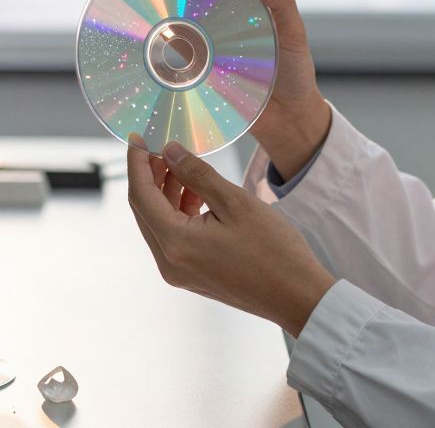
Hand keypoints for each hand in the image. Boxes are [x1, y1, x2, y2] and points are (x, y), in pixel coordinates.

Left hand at [127, 134, 336, 336]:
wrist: (297, 296)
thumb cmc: (274, 251)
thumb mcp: (235, 202)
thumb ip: (197, 174)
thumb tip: (170, 151)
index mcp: (175, 244)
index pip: (140, 195)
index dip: (136, 162)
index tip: (138, 137)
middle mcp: (169, 262)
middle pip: (145, 210)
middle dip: (150, 175)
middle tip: (162, 146)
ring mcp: (179, 272)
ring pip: (159, 223)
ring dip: (166, 192)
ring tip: (183, 165)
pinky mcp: (192, 275)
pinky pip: (174, 237)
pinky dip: (179, 212)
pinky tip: (196, 193)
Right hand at [140, 0, 332, 177]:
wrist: (285, 120)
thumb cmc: (295, 74)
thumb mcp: (294, 37)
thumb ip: (283, 5)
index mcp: (248, 1)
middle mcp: (222, 17)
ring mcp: (206, 41)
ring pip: (177, 12)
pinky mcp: (195, 66)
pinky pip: (172, 48)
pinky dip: (155, 37)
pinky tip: (139, 30)